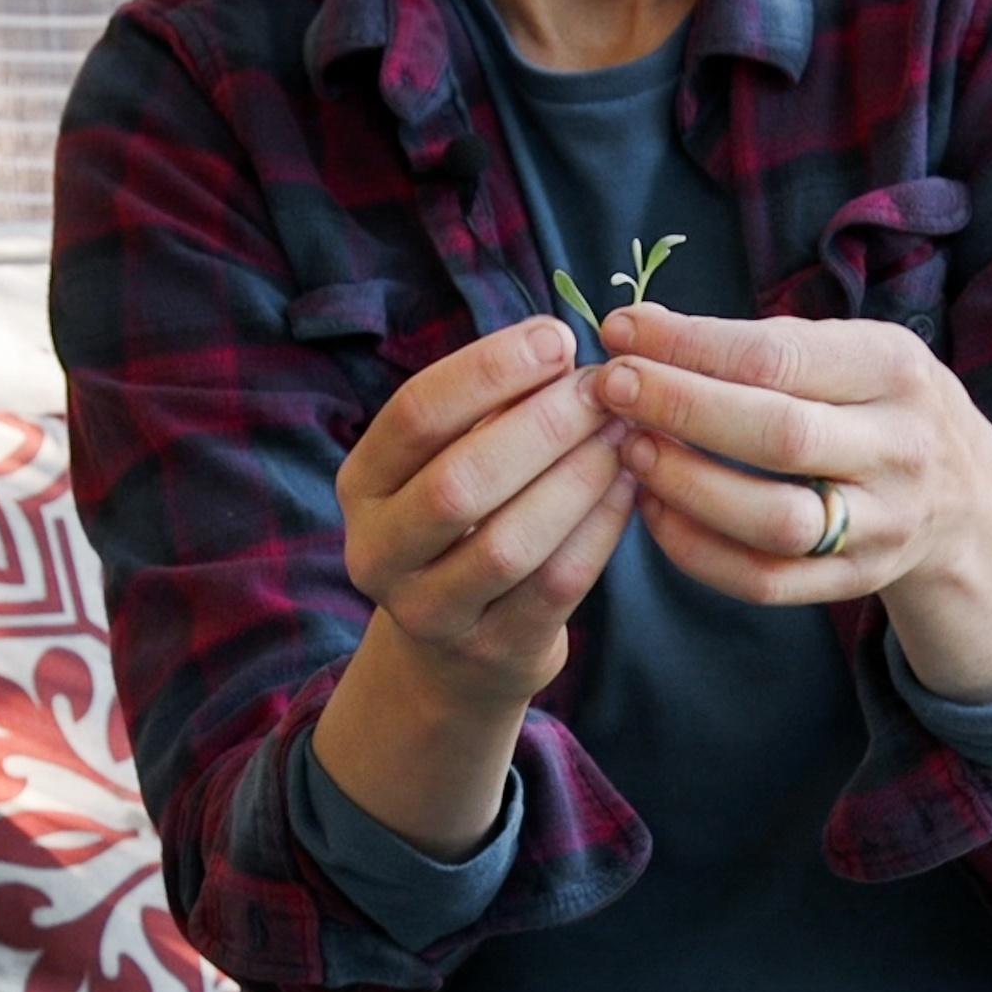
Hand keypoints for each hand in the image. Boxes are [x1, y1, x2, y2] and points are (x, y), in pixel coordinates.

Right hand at [335, 315, 635, 713]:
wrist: (457, 653)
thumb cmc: (465, 526)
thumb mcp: (451, 462)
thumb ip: (492, 411)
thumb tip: (562, 349)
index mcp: (361, 485)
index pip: (415, 415)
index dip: (488, 370)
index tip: (558, 338)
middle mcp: (379, 552)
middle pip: (460, 482)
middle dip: (542, 427)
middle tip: (603, 391)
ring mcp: (431, 612)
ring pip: (509, 542)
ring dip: (577, 479)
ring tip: (623, 436)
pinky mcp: (493, 651)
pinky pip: (556, 584)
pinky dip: (599, 529)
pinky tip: (630, 486)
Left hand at [591, 304, 991, 603]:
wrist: (964, 498)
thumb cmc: (877, 404)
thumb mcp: (849, 351)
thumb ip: (758, 343)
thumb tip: (639, 329)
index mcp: (895, 371)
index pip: (780, 357)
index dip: (690, 345)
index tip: (621, 331)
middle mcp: (900, 450)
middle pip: (778, 435)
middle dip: (680, 408)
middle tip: (612, 388)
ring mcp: (882, 525)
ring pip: (773, 519)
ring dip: (687, 484)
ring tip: (629, 450)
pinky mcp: (855, 580)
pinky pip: (764, 580)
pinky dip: (696, 550)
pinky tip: (654, 510)